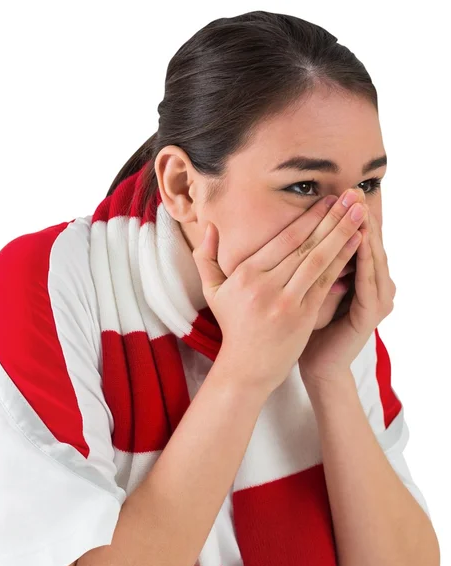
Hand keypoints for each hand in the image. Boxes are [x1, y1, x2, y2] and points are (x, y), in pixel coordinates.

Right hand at [192, 189, 366, 395]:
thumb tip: (209, 226)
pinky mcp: (302, 317)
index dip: (309, 217)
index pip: (284, 239)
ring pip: (319, 260)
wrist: (247, 367)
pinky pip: (325, 283)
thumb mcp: (212, 291)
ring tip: (360, 213)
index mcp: (246, 274)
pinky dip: (342, 261)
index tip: (327, 200)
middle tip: (351, 195)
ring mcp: (286, 302)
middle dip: (332, 218)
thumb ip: (206, 256)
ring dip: (342, 234)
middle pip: (305, 245)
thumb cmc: (232, 325)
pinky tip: (356, 243)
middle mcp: (266, 285)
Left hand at [298, 188, 396, 387]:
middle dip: (358, 217)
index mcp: (356, 276)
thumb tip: (292, 233)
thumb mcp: (306, 289)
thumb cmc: (306, 326)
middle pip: (368, 244)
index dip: (345, 218)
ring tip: (359, 207)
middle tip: (353, 190)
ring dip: (366, 232)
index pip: (354, 240)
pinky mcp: (372, 313)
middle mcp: (372, 283)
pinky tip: (358, 240)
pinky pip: (369, 281)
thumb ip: (309, 264)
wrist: (316, 363)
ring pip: (372, 257)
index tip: (335, 192)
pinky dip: (364, 260)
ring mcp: (376, 298)